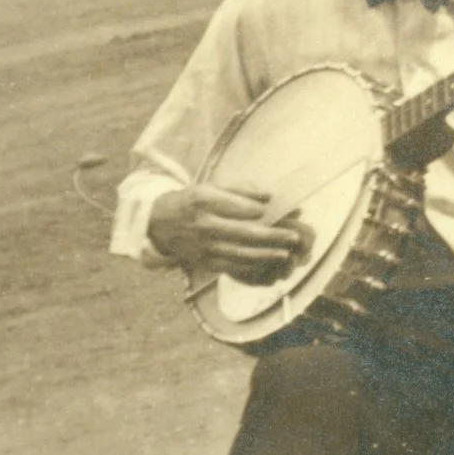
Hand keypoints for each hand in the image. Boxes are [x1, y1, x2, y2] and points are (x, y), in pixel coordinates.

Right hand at [149, 183, 311, 282]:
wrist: (159, 223)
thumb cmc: (193, 202)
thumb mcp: (211, 187)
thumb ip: (242, 190)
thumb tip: (270, 196)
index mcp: (203, 200)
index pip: (237, 206)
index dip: (260, 210)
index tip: (279, 211)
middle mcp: (203, 224)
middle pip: (243, 233)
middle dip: (272, 236)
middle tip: (294, 236)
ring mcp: (203, 246)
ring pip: (240, 254)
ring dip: (266, 255)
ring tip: (286, 253)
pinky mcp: (204, 262)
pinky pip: (232, 267)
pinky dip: (252, 267)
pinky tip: (267, 264)